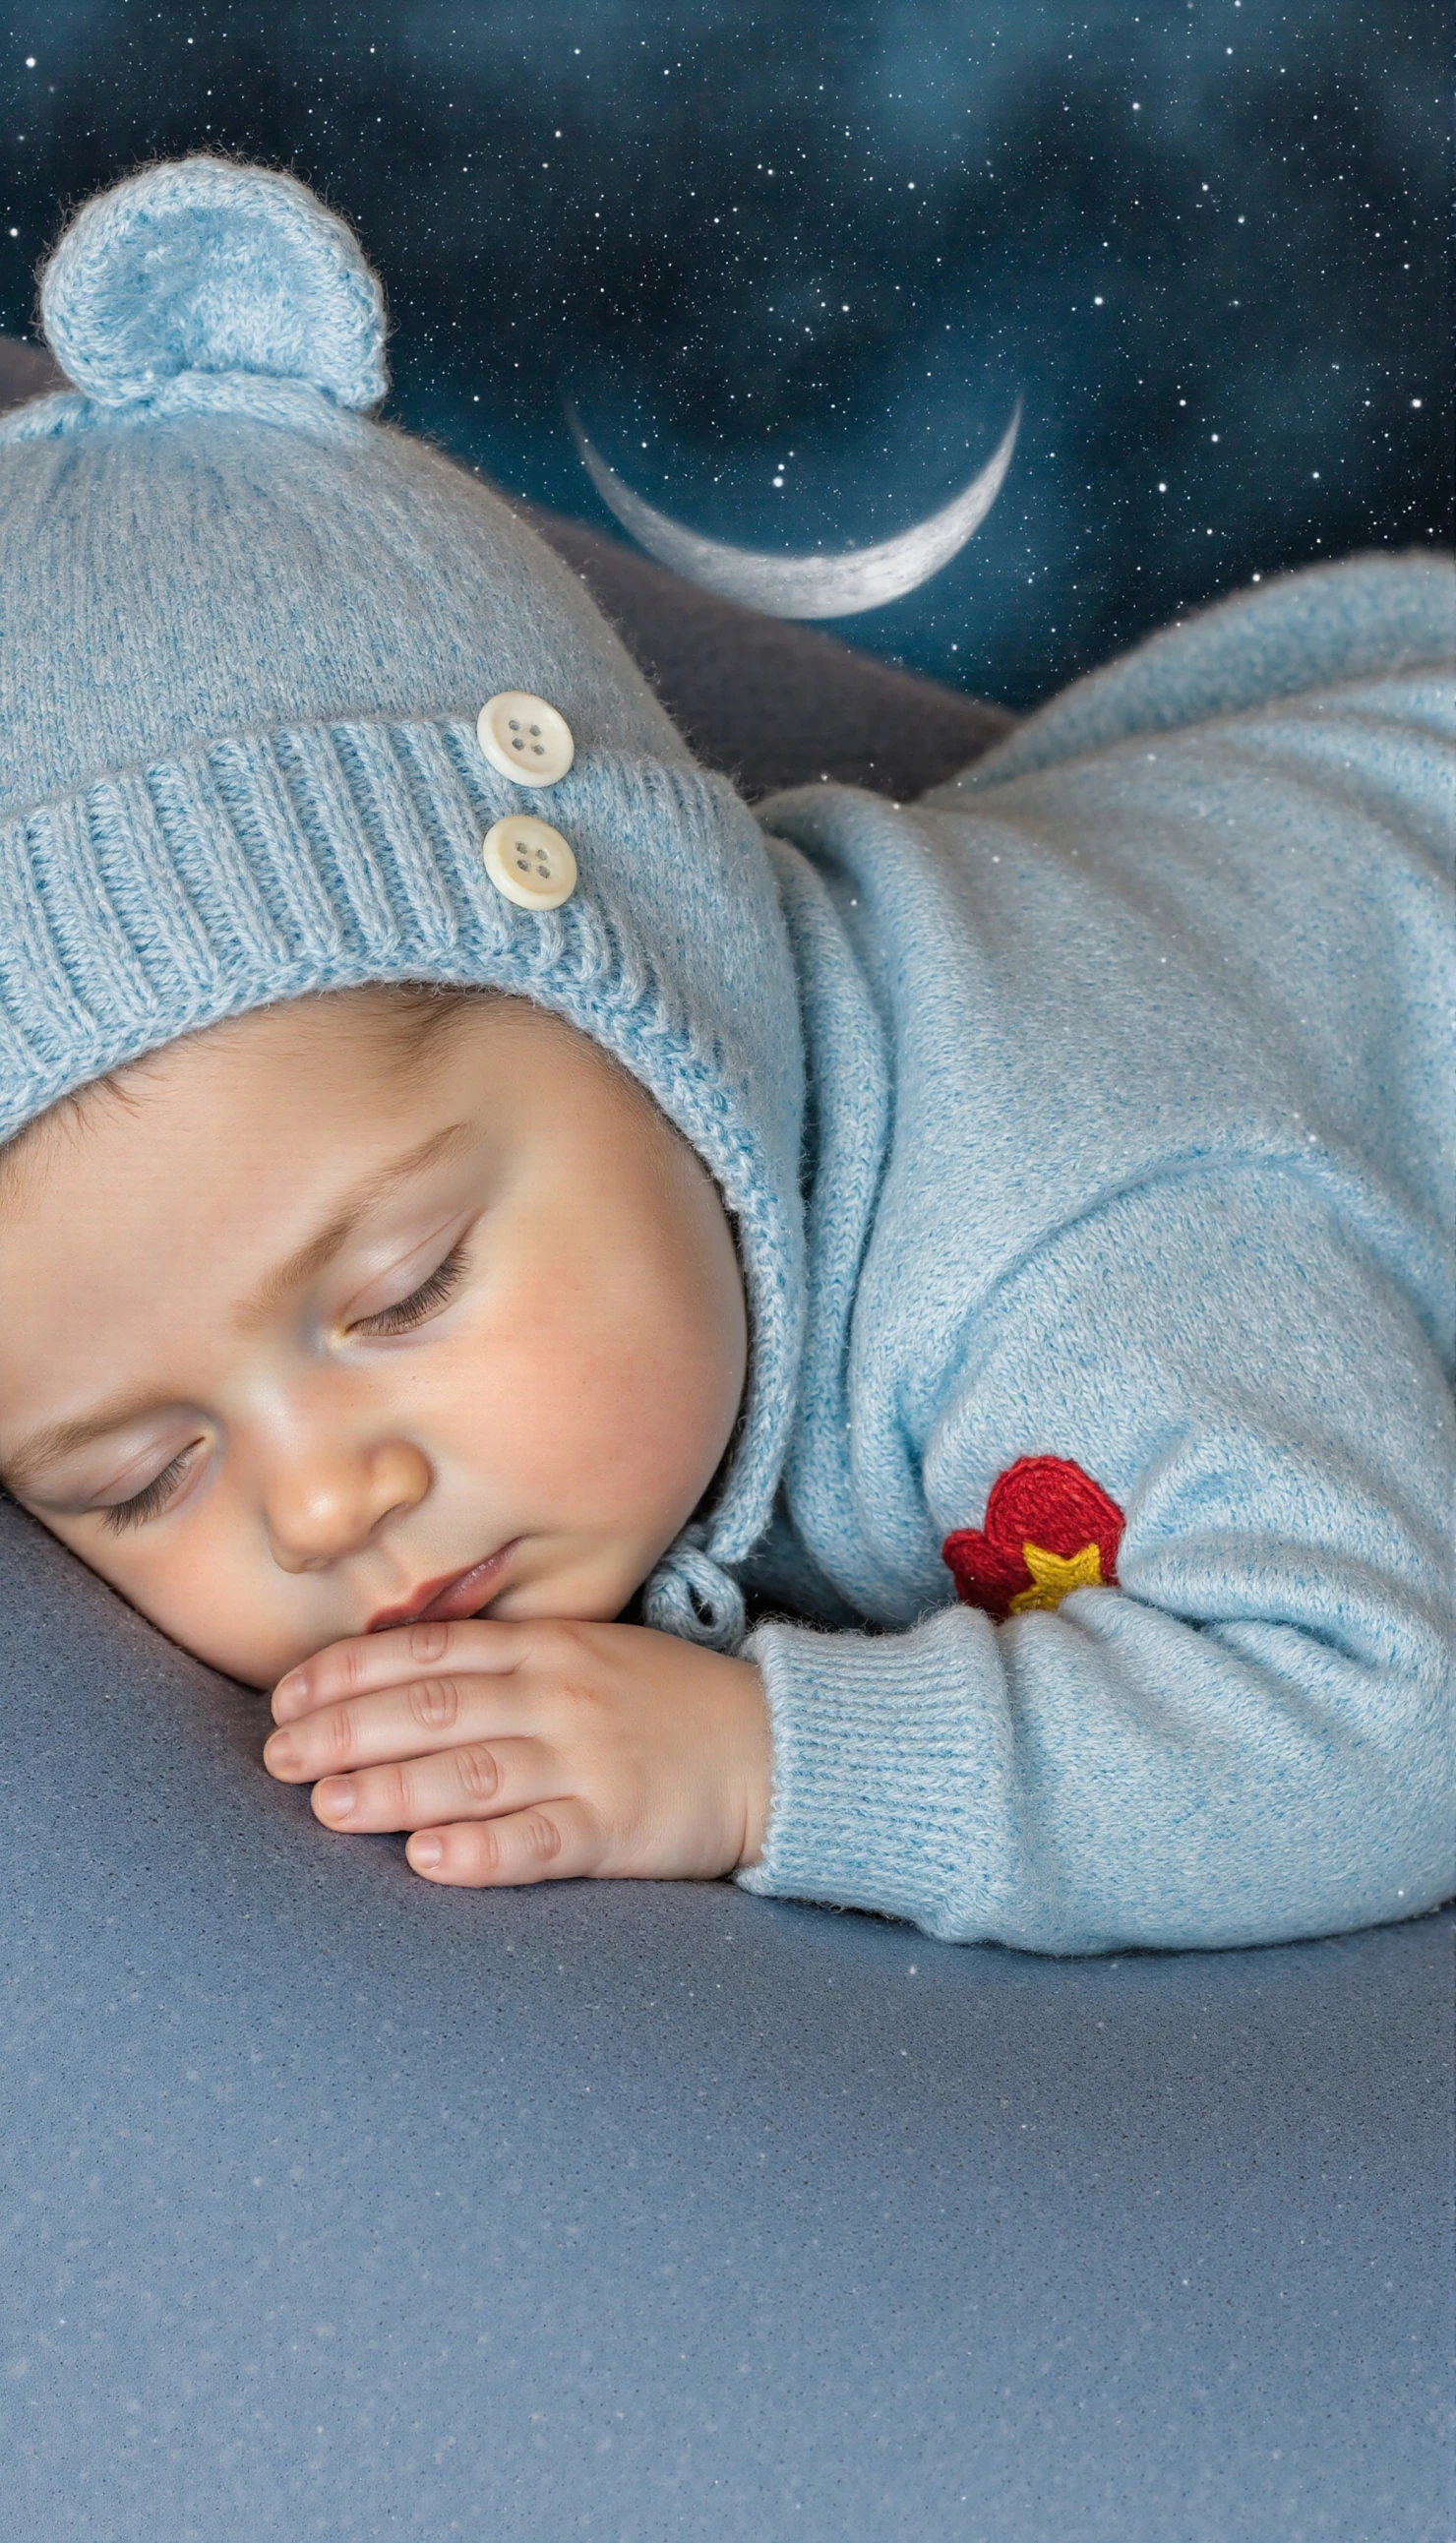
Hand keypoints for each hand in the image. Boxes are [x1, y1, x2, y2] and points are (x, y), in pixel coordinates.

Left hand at [262, 1616, 771, 1888]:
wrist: (774, 1745)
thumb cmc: (663, 1704)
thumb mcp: (584, 1654)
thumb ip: (501, 1660)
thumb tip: (389, 1678)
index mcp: (544, 1647)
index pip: (426, 1650)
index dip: (347, 1673)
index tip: (285, 1696)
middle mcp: (558, 1695)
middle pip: (433, 1706)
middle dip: (346, 1730)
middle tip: (278, 1758)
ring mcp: (588, 1760)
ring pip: (473, 1771)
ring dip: (392, 1787)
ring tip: (327, 1806)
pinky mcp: (618, 1827)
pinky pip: (541, 1840)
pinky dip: (481, 1851)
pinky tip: (428, 1860)